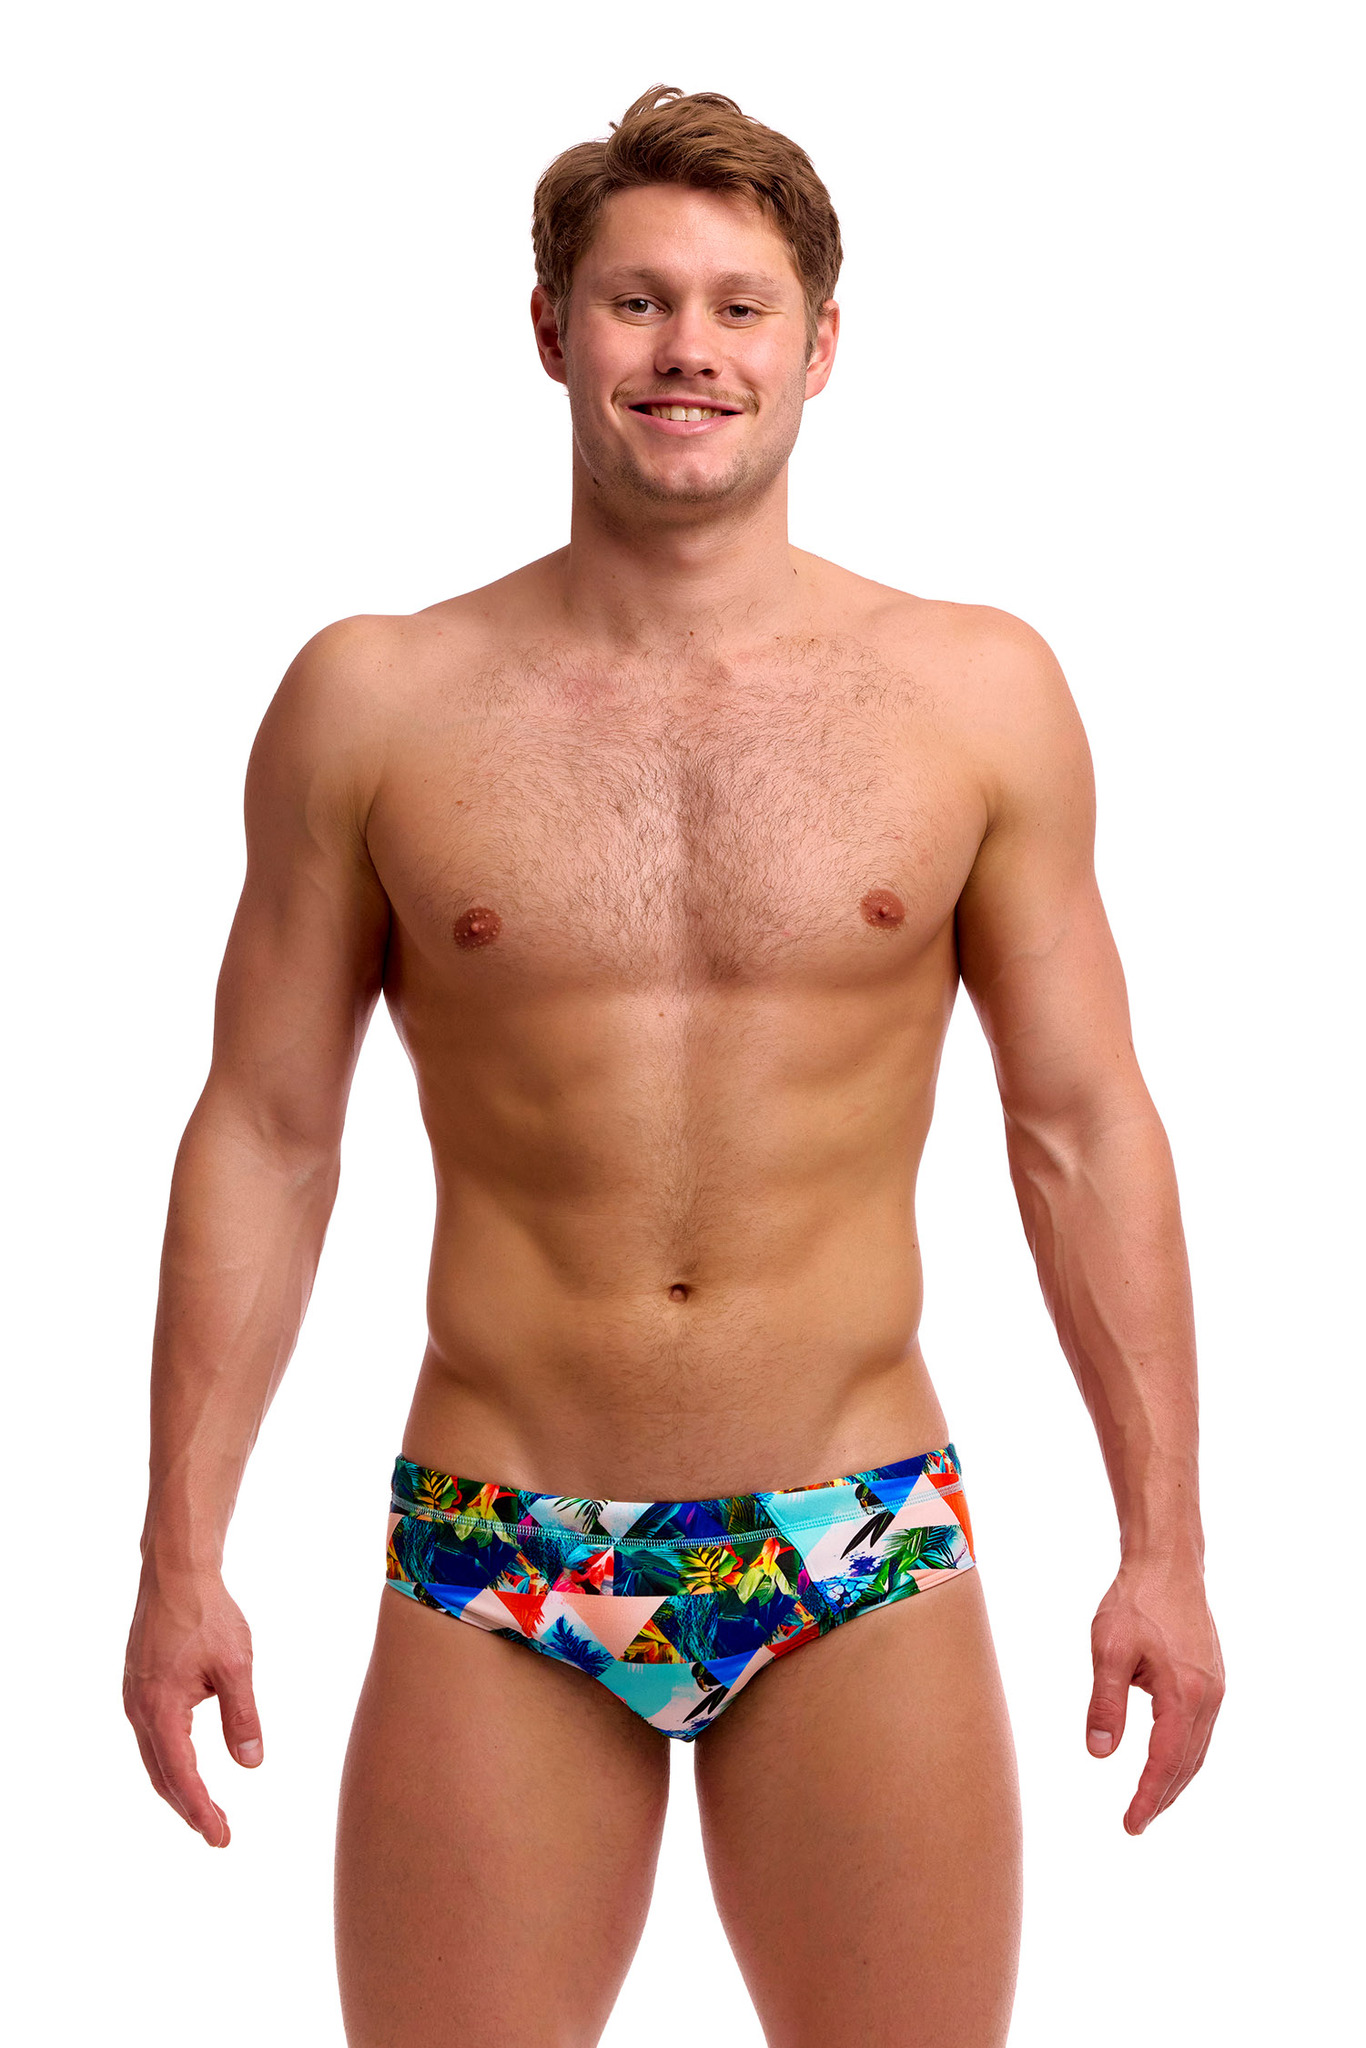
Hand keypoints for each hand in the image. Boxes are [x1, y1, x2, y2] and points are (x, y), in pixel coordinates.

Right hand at [123, 1568, 262, 1846]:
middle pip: (162, 1775)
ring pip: (154, 1757)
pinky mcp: (139, 1686)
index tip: (221, 1837)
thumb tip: (252, 1763)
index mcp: (160, 1710)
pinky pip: (152, 1736)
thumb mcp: (236, 1665)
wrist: (176, 1574)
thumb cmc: (208, 1614)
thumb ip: (243, 1716)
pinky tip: (186, 1765)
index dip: (201, 1810)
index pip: (181, 1776)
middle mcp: (139, 1710)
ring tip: (206, 1809)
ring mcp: (135, 1698)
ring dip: (178, 1786)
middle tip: (219, 1834)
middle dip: (190, 1808)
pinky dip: (169, 1760)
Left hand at [1086, 1557, 1223, 1833]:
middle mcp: (1208, 1696)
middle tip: (1137, 1823)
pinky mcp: (1211, 1675)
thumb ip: (1105, 1703)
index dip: (1147, 1797)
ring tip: (1151, 1801)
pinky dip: (1184, 1753)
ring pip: (1197, 1748)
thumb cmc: (1136, 1600)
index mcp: (1185, 1695)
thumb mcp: (1108, 1650)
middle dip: (1163, 1797)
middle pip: (1187, 1763)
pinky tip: (1169, 1757)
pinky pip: (1201, 1728)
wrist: (1168, 1562)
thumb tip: (1098, 1753)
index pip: (1165, 1763)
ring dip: (1176, 1778)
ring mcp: (1214, 1685)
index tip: (1130, 1825)